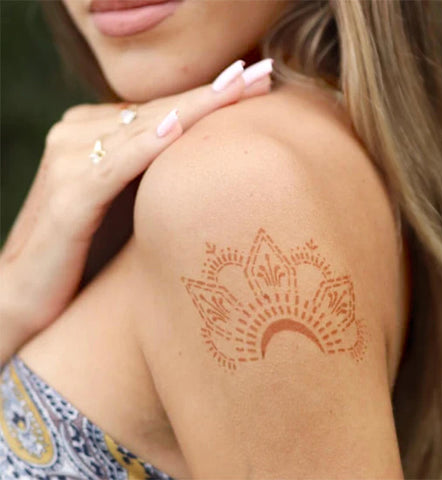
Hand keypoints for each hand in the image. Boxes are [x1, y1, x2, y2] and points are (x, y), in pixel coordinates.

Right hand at [0, 58, 273, 362]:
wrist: (30, 296)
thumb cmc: (89, 252)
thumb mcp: (129, 205)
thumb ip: (156, 176)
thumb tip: (212, 166)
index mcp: (95, 132)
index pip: (162, 107)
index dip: (211, 95)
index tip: (257, 82)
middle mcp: (77, 133)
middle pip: (160, 108)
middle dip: (215, 92)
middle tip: (263, 74)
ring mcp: (68, 159)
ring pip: (144, 125)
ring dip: (196, 107)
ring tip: (241, 88)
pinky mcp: (67, 195)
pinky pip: (116, 163)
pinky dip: (148, 145)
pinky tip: (179, 128)